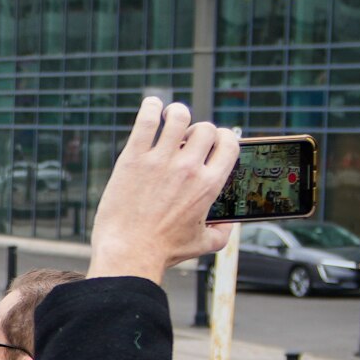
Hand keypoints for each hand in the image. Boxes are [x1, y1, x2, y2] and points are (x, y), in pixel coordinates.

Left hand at [86, 96, 241, 290]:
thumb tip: (231, 222)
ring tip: (169, 118)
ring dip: (177, 113)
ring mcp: (159, 161)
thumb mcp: (204, 244)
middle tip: (186, 139)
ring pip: (178, 116)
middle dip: (199, 130)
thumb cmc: (164, 251)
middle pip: (205, 128)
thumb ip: (225, 231)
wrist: (128, 253)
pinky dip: (151, 107)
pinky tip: (151, 106)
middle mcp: (188, 168)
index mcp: (209, 185)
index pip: (229, 143)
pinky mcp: (133, 159)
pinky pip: (145, 121)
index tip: (215, 140)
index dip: (224, 137)